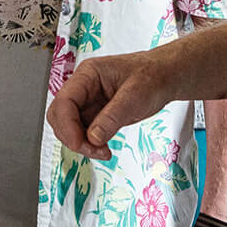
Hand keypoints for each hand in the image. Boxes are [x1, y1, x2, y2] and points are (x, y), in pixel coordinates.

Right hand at [46, 48, 184, 159]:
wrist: (167, 77)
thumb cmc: (153, 76)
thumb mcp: (135, 96)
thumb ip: (112, 117)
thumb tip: (92, 138)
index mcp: (88, 75)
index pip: (64, 101)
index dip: (67, 125)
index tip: (80, 144)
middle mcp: (83, 88)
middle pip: (60, 116)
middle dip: (72, 137)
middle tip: (94, 151)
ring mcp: (88, 102)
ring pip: (69, 127)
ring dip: (80, 143)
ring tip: (102, 152)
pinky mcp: (96, 115)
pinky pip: (82, 132)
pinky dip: (89, 144)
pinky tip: (103, 149)